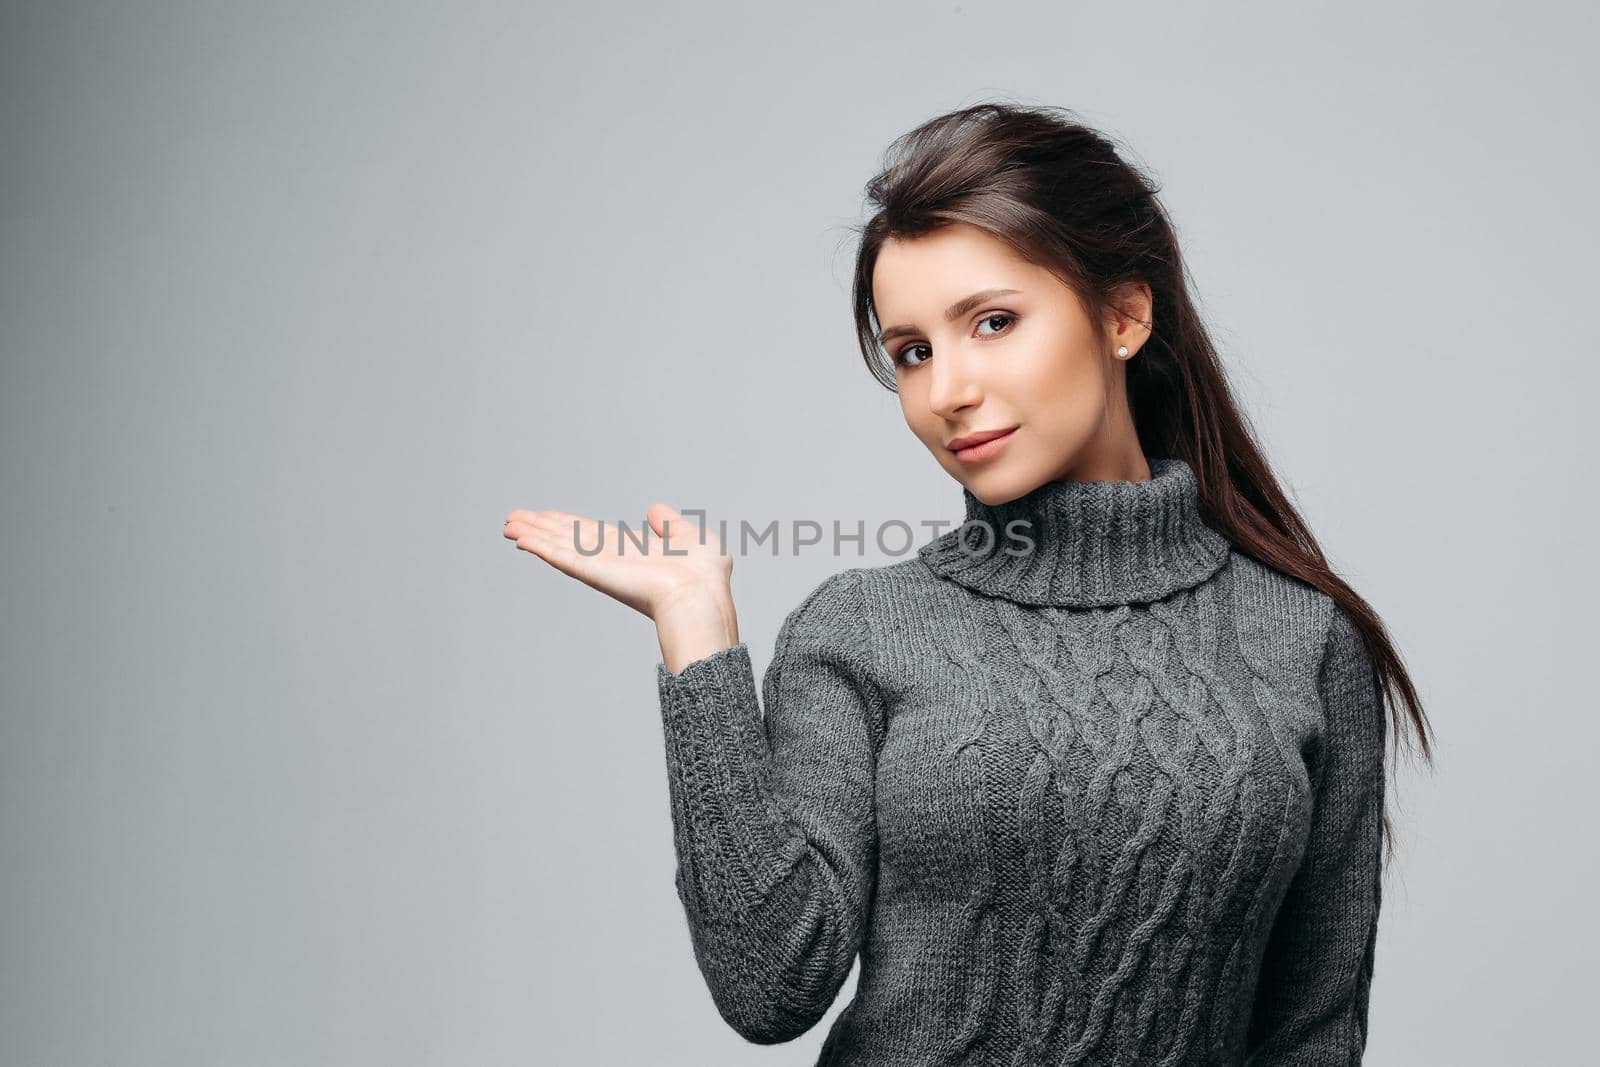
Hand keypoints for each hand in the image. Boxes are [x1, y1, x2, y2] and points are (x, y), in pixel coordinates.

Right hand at [502, 502, 733, 622]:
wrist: (700, 594)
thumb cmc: (704, 576)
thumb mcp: (691, 538)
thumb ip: (671, 525)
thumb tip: (655, 511)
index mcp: (633, 553)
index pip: (592, 536)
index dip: (568, 525)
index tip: (547, 517)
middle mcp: (612, 560)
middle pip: (568, 539)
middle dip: (542, 528)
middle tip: (514, 518)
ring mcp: (600, 566)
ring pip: (558, 546)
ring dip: (532, 534)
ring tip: (508, 524)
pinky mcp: (593, 571)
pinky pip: (561, 556)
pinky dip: (539, 545)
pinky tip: (519, 537)